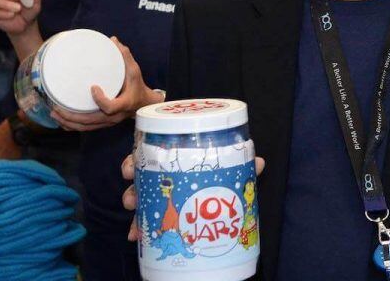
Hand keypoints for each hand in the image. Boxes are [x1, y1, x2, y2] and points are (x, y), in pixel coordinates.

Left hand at [51, 37, 163, 130]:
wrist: (143, 104)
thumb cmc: (137, 87)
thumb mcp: (135, 71)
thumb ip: (125, 56)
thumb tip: (113, 40)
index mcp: (123, 104)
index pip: (110, 107)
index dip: (100, 100)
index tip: (93, 88)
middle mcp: (114, 116)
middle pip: (90, 121)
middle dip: (71, 117)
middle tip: (56, 108)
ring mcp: (108, 122)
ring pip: (86, 127)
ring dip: (69, 122)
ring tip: (54, 114)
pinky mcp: (103, 123)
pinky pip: (86, 128)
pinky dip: (73, 126)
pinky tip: (62, 121)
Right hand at [121, 154, 265, 240]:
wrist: (230, 200)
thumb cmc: (227, 172)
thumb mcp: (234, 168)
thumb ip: (244, 165)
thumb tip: (259, 162)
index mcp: (178, 156)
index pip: (152, 152)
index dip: (136, 160)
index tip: (129, 170)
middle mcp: (166, 173)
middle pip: (142, 178)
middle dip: (132, 189)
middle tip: (131, 200)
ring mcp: (165, 194)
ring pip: (142, 199)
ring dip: (135, 212)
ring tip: (134, 225)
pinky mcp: (166, 213)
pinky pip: (148, 218)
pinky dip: (141, 228)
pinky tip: (136, 237)